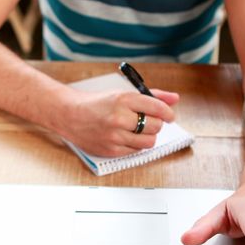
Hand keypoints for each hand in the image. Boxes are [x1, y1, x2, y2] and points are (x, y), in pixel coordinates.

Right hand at [58, 88, 178, 156]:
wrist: (69, 114)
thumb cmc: (97, 103)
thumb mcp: (123, 94)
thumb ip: (152, 96)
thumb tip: (175, 98)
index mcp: (123, 99)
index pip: (158, 108)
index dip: (168, 113)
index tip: (169, 115)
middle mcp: (119, 117)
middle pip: (156, 126)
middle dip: (156, 123)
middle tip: (146, 120)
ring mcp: (114, 136)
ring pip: (149, 141)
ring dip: (147, 136)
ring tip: (136, 129)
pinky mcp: (111, 150)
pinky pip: (136, 150)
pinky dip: (135, 144)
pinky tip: (126, 136)